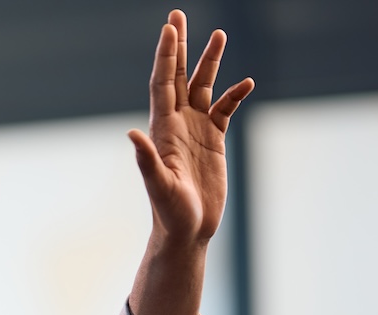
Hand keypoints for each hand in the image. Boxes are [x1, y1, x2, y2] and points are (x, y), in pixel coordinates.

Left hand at [128, 10, 253, 244]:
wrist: (187, 230)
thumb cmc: (170, 212)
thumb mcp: (159, 186)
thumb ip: (147, 160)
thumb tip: (132, 135)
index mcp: (162, 129)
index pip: (162, 82)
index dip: (165, 55)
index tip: (169, 28)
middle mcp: (177, 123)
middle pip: (177, 75)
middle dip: (178, 46)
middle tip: (177, 15)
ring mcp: (195, 130)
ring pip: (203, 87)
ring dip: (209, 62)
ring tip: (218, 34)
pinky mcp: (214, 141)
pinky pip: (225, 109)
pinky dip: (235, 95)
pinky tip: (246, 83)